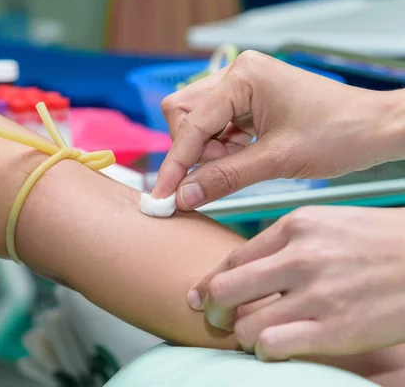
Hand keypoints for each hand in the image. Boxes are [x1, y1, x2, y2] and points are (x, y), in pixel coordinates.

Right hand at [152, 50, 404, 208]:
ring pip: (197, 122)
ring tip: (240, 164)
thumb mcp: (278, 160)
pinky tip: (244, 157)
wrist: (376, 129)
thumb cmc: (339, 134)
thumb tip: (183, 195)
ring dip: (208, 151)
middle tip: (214, 173)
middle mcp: (238, 75)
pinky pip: (215, 128)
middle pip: (184, 114)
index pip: (191, 122)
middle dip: (192, 149)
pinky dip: (221, 149)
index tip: (163, 195)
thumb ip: (225, 177)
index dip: (176, 162)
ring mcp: (242, 87)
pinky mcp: (248, 103)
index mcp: (244, 76)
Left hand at [186, 206, 404, 360]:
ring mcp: (318, 294)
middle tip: (216, 321)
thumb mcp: (325, 225)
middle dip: (212, 311)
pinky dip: (266, 351)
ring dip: (243, 335)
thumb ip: (282, 242)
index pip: (231, 260)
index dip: (209, 283)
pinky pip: (273, 346)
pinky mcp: (337, 329)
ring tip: (256, 336)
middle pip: (225, 290)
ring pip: (245, 325)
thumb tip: (239, 267)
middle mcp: (300, 258)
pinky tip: (277, 348)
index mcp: (295, 226)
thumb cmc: (375, 243)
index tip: (200, 296)